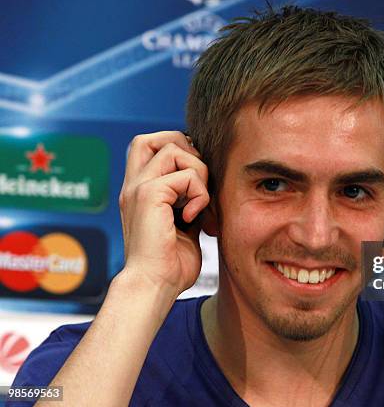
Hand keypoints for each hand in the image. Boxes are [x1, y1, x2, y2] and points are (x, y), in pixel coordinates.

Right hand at [118, 131, 208, 295]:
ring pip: (176, 150)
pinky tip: (194, 218)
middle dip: (187, 150)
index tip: (196, 180)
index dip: (178, 151)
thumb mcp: (183, 224)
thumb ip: (188, 199)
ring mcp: (139, 188)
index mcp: (139, 191)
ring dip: (199, 174)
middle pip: (157, 137)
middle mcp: (134, 185)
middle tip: (199, 184)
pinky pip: (186, 175)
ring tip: (198, 204)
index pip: (150, 146)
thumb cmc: (171, 264)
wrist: (154, 286)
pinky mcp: (148, 195)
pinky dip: (199, 194)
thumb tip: (209, 182)